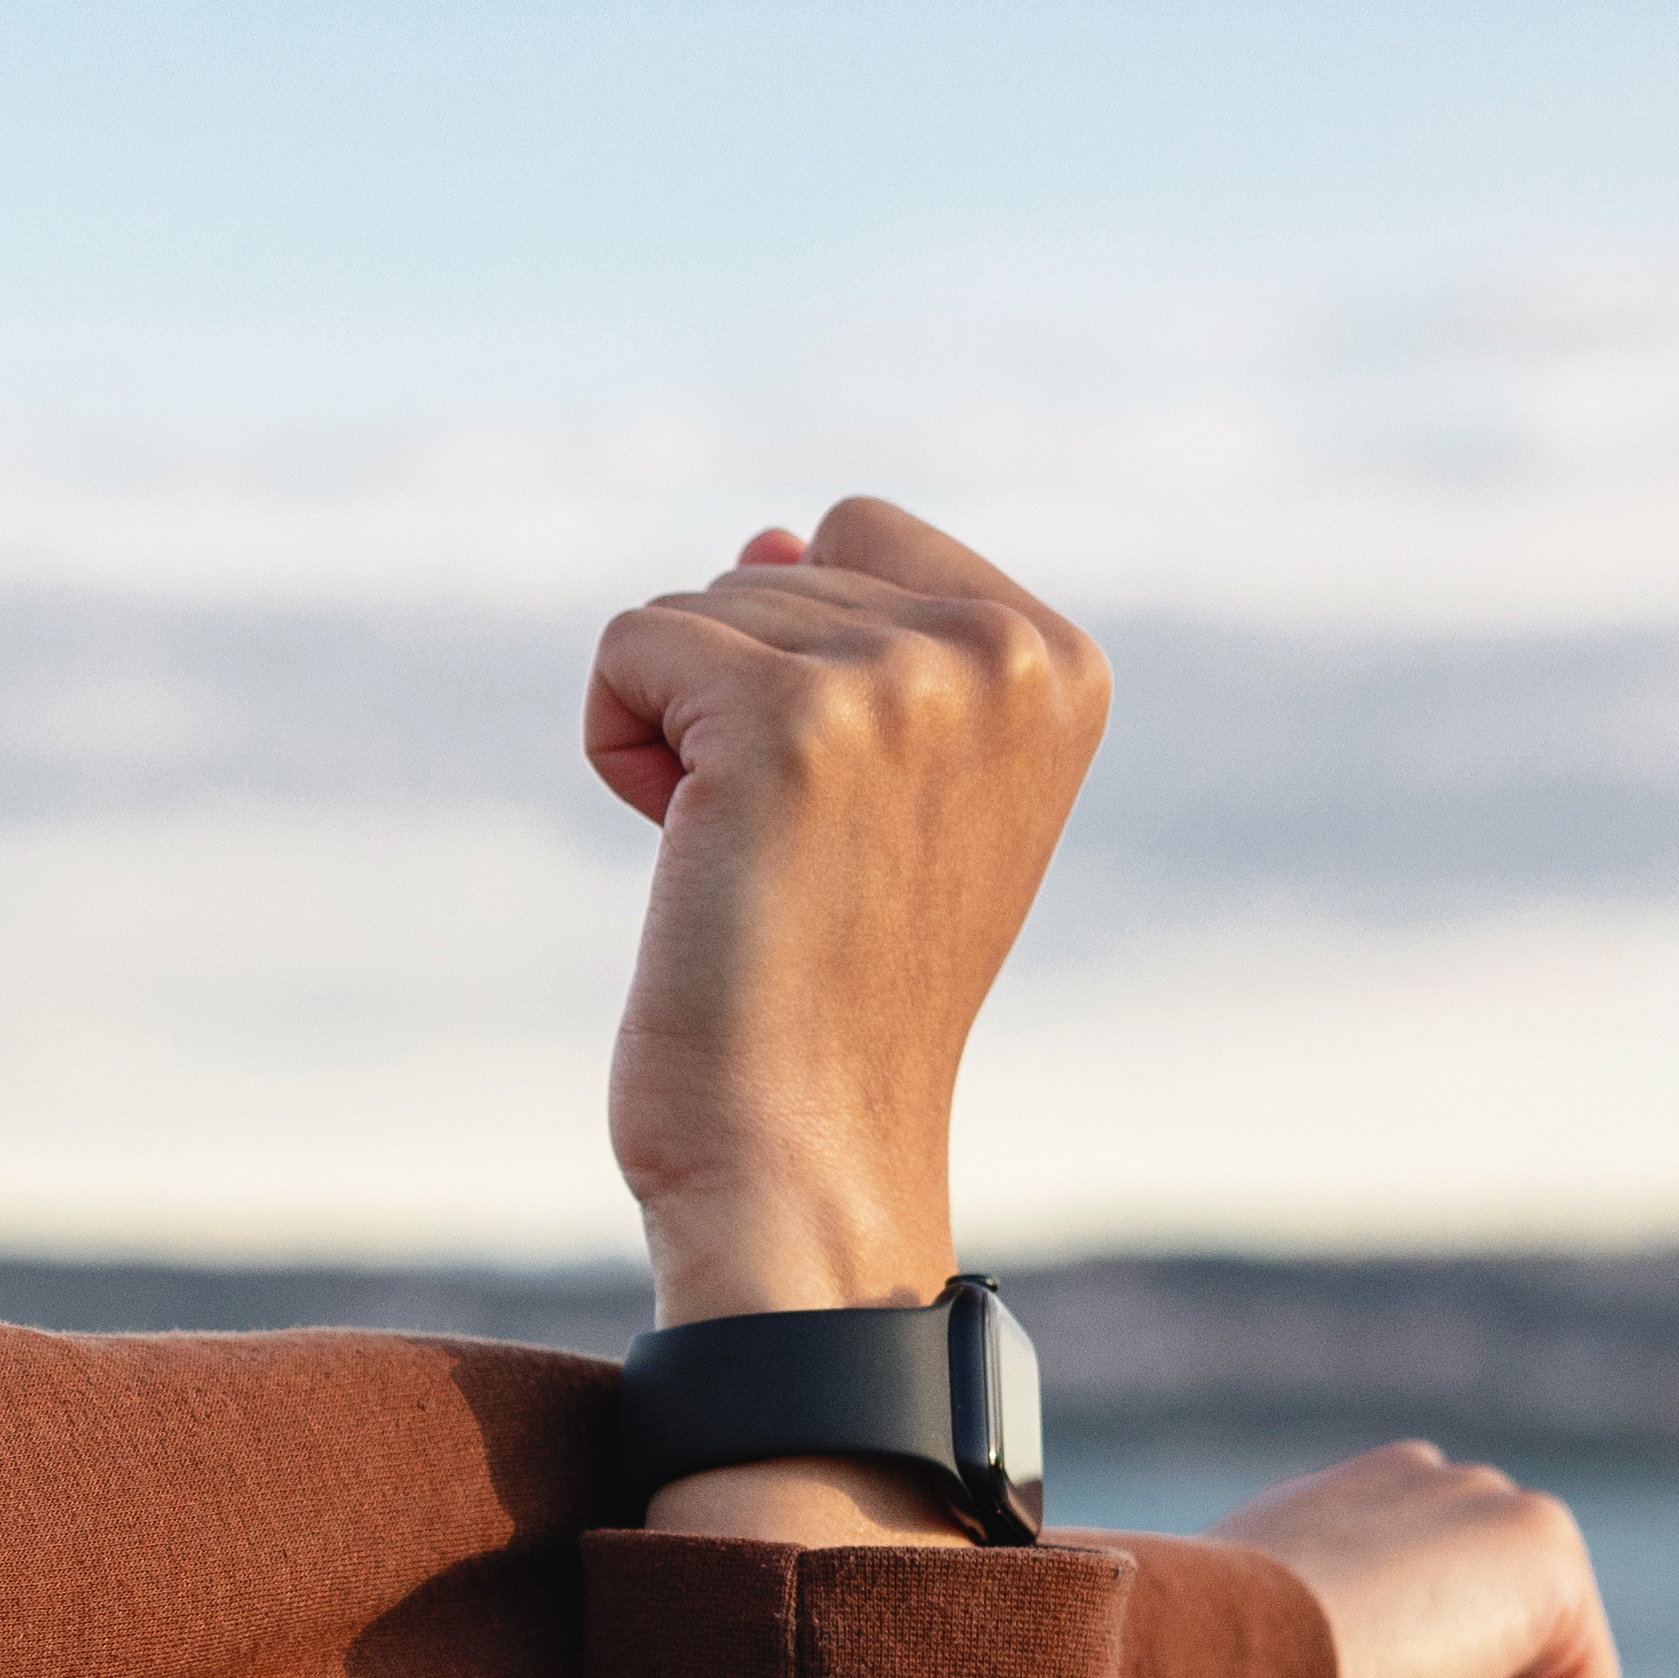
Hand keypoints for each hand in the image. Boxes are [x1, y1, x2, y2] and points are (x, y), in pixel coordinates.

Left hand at [587, 501, 1105, 1323]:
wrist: (806, 1148)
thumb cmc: (834, 983)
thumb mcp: (888, 785)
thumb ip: (851, 638)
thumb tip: (768, 530)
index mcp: (1061, 660)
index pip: (861, 529)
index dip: (806, 658)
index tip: (845, 800)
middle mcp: (1003, 651)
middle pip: (773, 563)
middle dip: (738, 695)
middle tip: (792, 855)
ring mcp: (903, 680)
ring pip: (695, 607)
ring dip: (679, 731)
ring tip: (748, 864)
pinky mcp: (787, 720)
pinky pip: (627, 644)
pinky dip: (617, 742)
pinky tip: (679, 847)